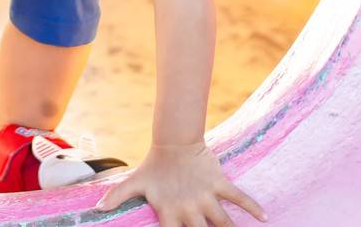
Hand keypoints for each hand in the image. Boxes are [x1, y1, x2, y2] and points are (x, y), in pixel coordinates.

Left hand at [94, 141, 267, 225]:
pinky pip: (239, 196)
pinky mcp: (219, 183)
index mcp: (170, 213)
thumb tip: (95, 209)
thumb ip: (117, 196)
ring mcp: (206, 196)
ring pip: (224, 221)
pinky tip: (265, 218)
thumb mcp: (135, 183)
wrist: (173, 142)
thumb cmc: (154, 167)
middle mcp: (190, 208)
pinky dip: (252, 206)